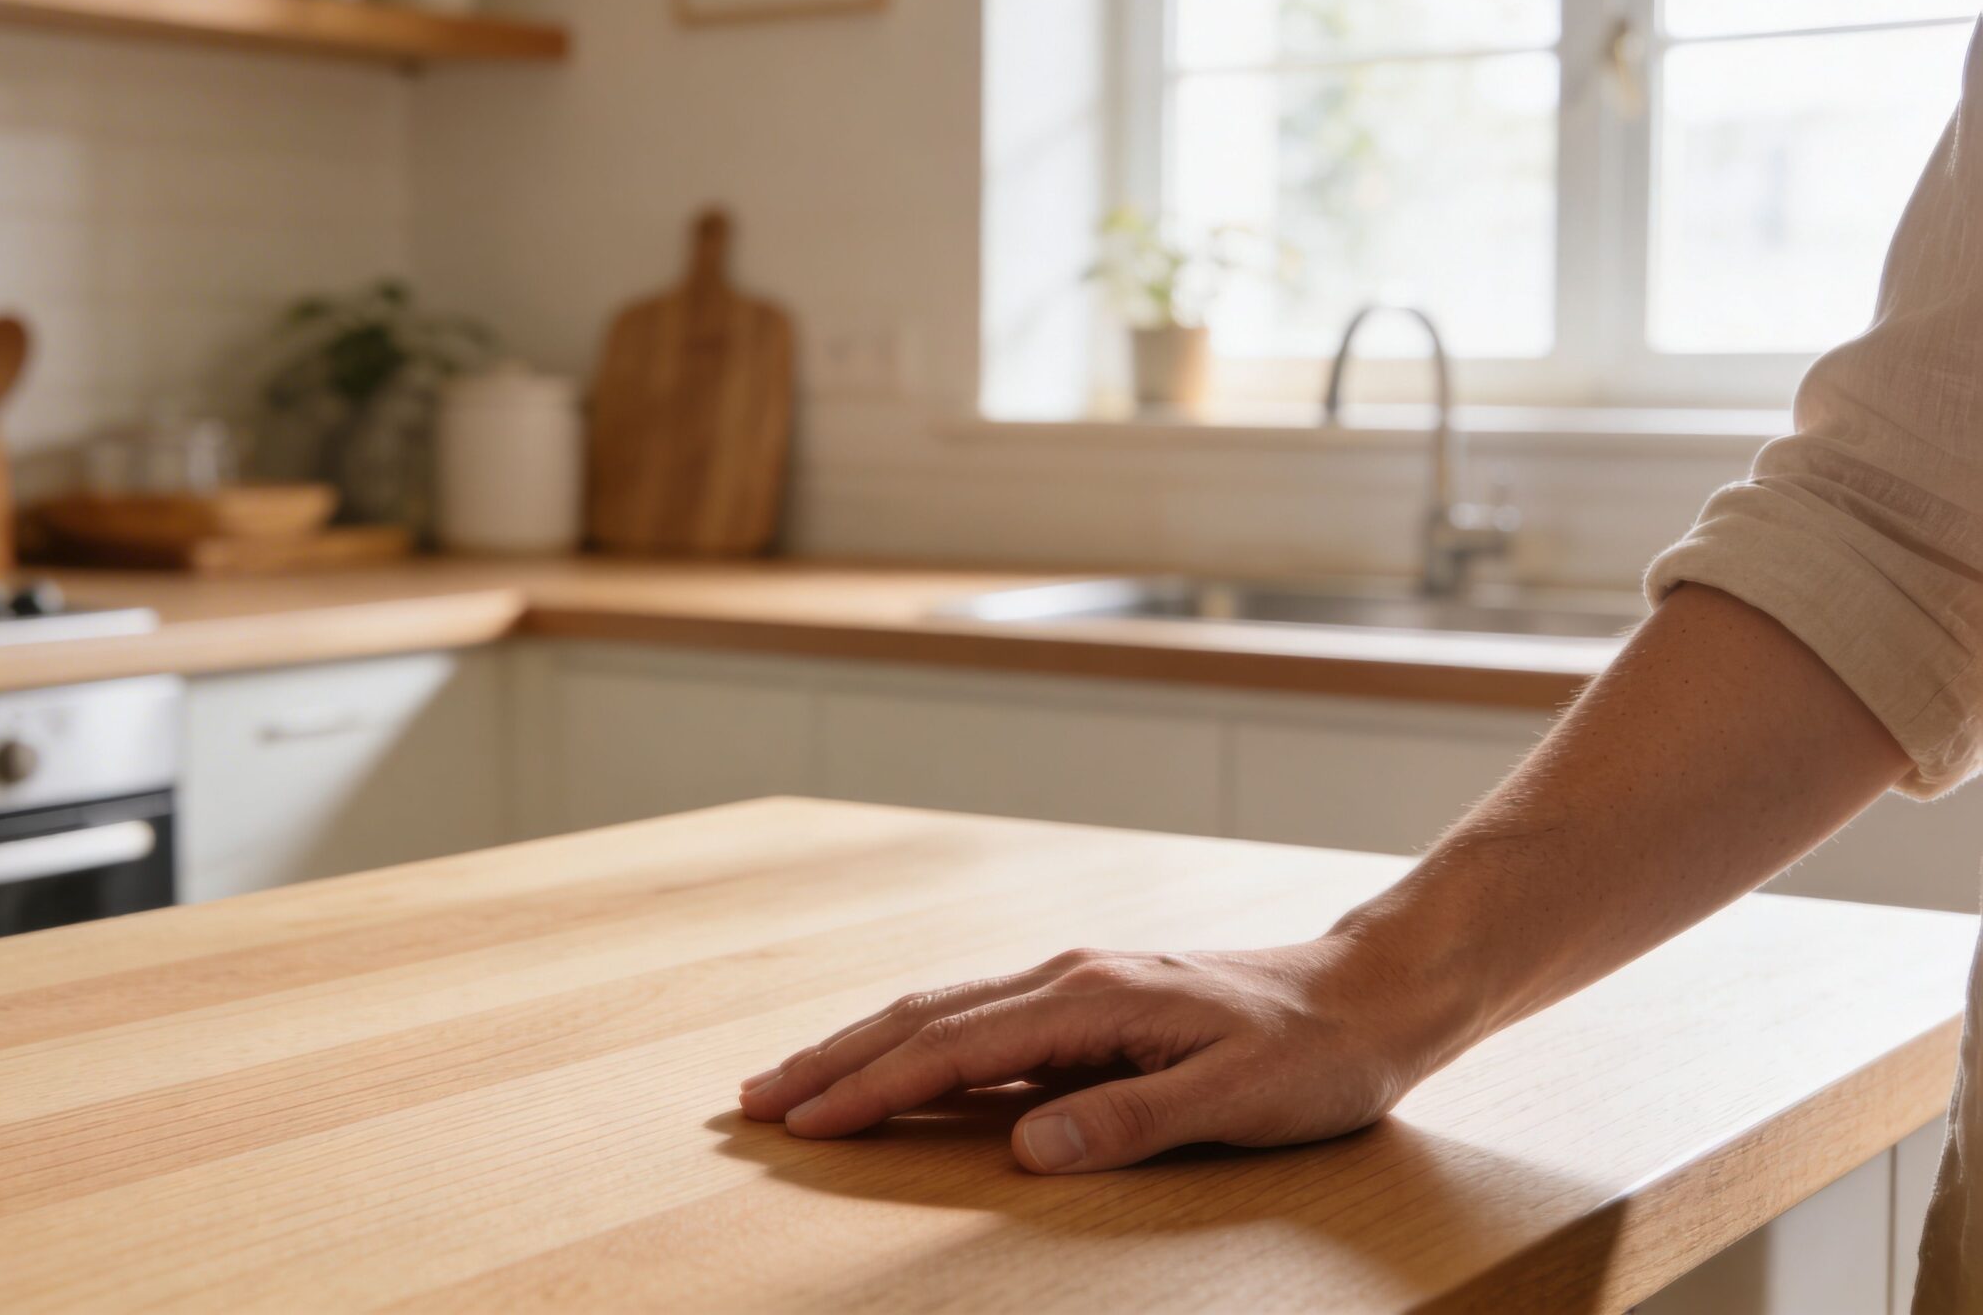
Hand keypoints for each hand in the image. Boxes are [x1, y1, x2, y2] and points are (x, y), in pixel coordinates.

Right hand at [736, 936, 1467, 1173]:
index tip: (802, 1124)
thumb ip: (1132, 1123)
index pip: (953, 1050)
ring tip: (797, 1081)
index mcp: (1090, 998)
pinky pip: (979, 1022)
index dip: (871, 1088)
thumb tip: (1028, 1150)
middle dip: (834, 1059)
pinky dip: (916, 1044)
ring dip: (863, 1046)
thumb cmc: (1316, 1053)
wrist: (1374, 991)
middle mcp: (1068, 978)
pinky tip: (896, 1068)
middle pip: (923, 1017)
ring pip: (943, 1012)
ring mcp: (1076, 985)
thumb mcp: (1239, 1099)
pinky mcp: (1090, 1003)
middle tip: (753, 1100)